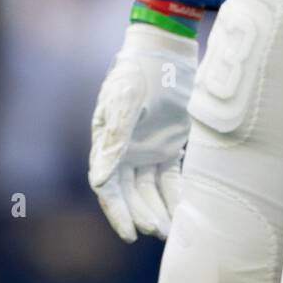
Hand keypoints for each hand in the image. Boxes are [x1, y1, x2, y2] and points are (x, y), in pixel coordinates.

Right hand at [89, 22, 196, 241]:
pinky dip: (176, 194)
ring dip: (159, 209)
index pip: (108, 187)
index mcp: (108, 143)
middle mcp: (126, 152)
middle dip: (143, 214)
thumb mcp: (126, 100)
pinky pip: (171, 177)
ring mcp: (148, 150)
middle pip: (131, 194)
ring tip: (171, 230)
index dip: (117, 212)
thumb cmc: (138, 71)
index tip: (130, 232)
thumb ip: (115, 138)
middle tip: (158, 230)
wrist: (166, 50)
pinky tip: (184, 210)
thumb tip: (99, 180)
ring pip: (151, 190)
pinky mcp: (169, 146)